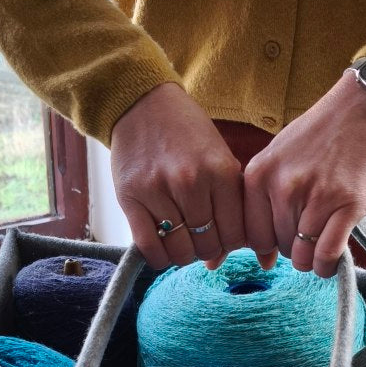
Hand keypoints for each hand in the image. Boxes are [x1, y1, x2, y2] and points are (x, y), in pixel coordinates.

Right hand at [110, 83, 244, 269]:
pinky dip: (158, 257)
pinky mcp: (130, 198)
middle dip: (208, 249)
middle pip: (208, 245)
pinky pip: (149, 246)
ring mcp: (158, 190)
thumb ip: (229, 205)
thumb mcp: (219, 159)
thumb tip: (222, 261)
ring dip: (183, 254)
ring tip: (181, 240)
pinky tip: (162, 247)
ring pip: (180, 250)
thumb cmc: (187, 135)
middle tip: (201, 238)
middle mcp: (191, 182)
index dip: (231, 243)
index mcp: (221, 171)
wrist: (142, 105)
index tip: (223, 237)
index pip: (235, 234)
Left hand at [243, 72, 365, 277]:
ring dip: (312, 258)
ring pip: (302, 255)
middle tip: (310, 231)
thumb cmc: (319, 138)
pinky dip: (327, 265)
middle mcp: (283, 186)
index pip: (252, 236)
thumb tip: (263, 261)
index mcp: (259, 175)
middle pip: (279, 246)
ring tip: (322, 244)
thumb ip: (263, 204)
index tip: (283, 238)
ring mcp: (316, 196)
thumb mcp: (277, 160)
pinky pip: (327, 253)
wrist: (363, 111)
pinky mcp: (348, 205)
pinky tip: (331, 260)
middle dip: (293, 246)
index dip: (268, 245)